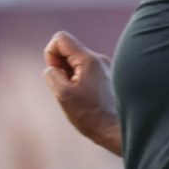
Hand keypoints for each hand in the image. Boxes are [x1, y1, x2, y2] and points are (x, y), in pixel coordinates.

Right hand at [43, 32, 120, 154]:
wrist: (117, 130)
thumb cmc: (91, 115)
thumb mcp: (63, 95)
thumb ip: (52, 75)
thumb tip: (52, 68)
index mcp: (88, 59)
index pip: (60, 38)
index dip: (51, 54)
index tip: (56, 74)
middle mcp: (98, 59)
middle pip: (68, 50)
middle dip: (60, 67)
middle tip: (66, 89)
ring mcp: (104, 68)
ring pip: (76, 62)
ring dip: (70, 77)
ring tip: (78, 97)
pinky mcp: (107, 78)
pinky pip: (85, 72)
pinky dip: (79, 82)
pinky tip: (86, 100)